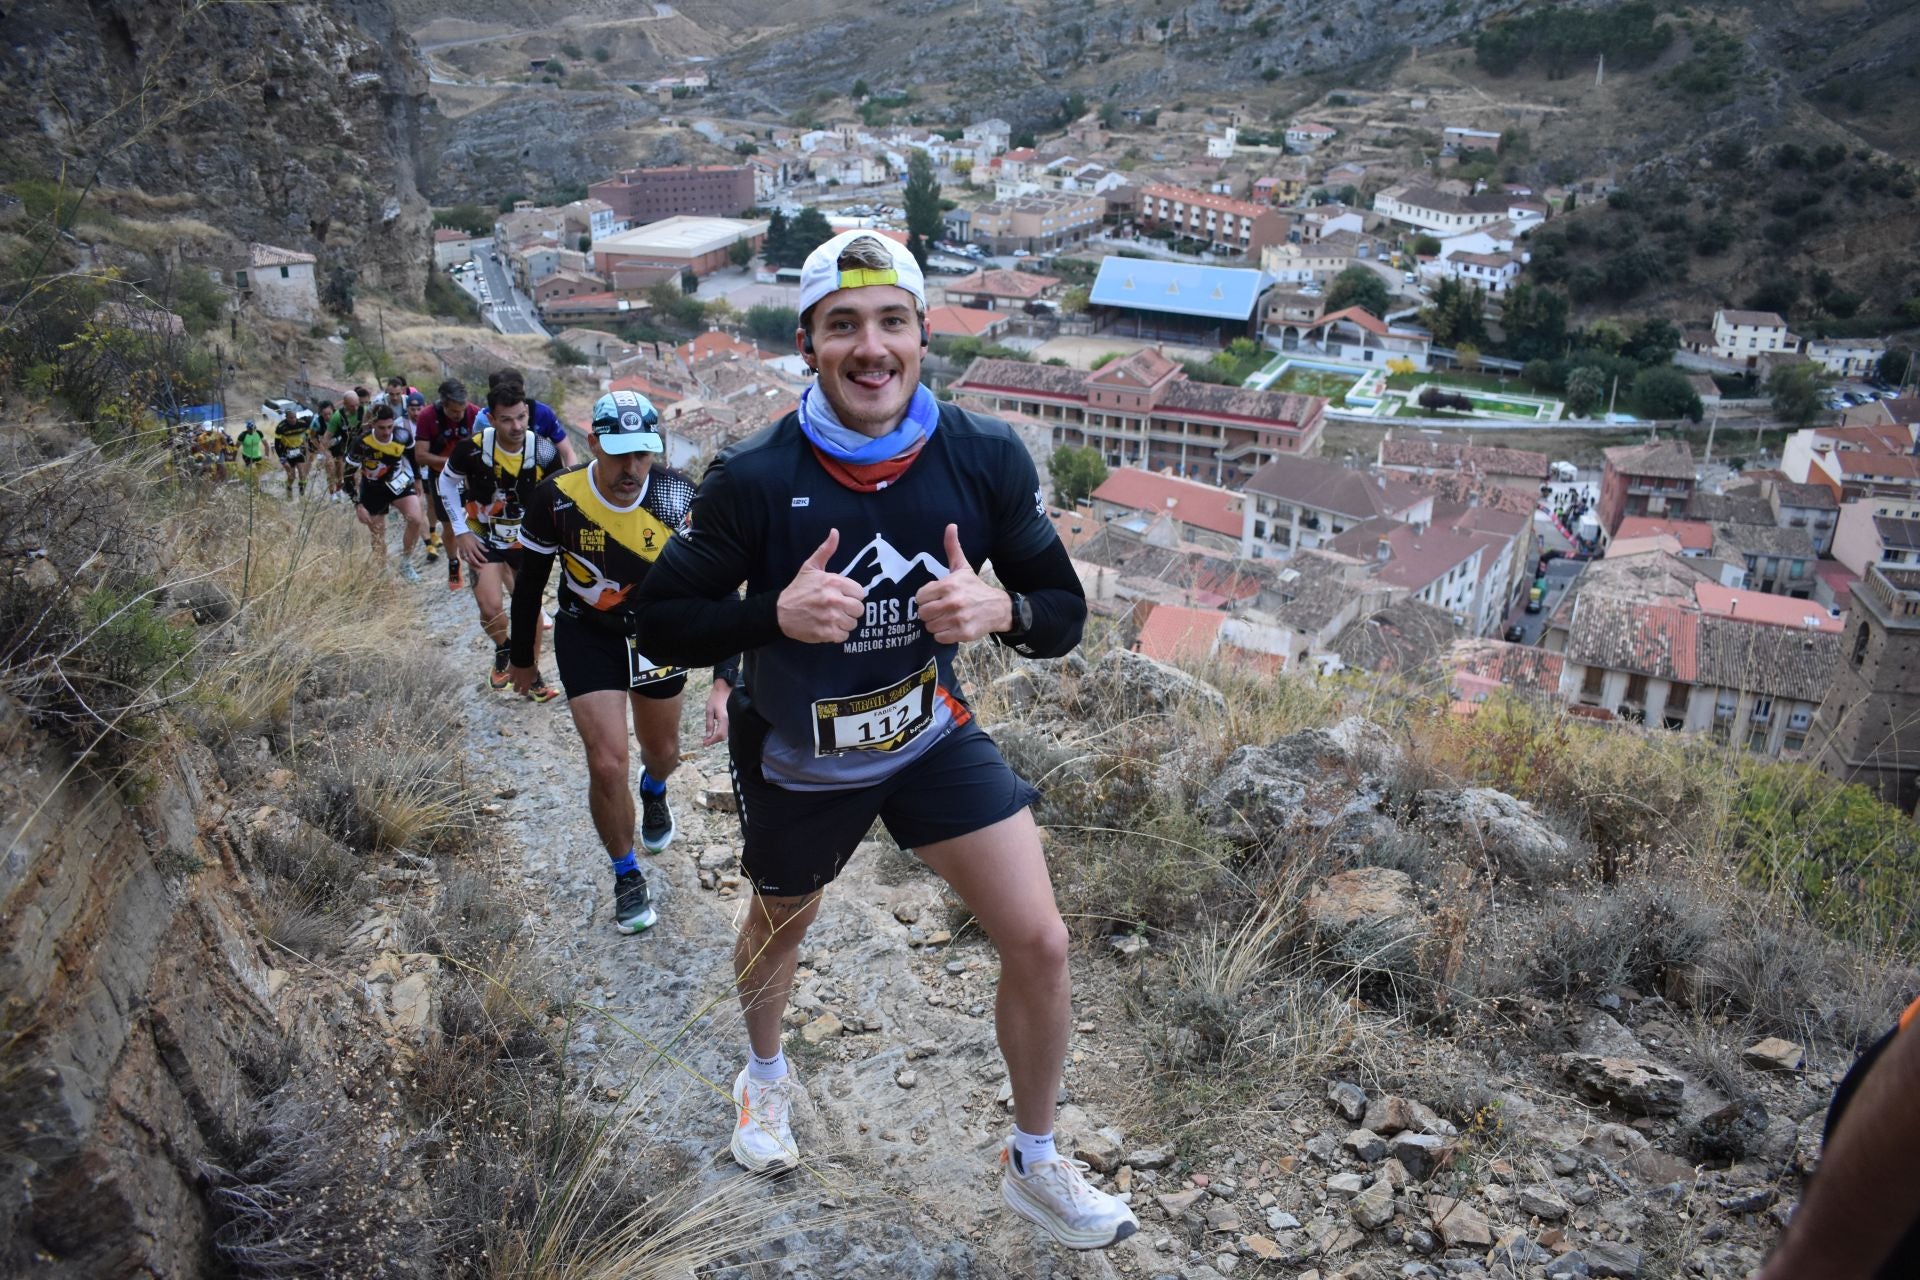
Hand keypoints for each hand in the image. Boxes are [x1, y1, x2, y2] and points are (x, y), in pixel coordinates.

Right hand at [454, 532, 488, 566]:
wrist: (461, 532)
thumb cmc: (469, 536)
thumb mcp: (477, 540)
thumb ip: (481, 546)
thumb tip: (487, 551)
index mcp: (473, 547)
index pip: (479, 555)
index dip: (483, 559)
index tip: (486, 561)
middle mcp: (468, 550)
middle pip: (473, 559)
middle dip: (477, 564)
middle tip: (481, 566)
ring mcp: (463, 551)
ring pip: (467, 559)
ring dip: (471, 563)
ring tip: (474, 565)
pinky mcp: (460, 551)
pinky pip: (462, 557)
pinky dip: (465, 560)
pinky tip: (467, 561)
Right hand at [506, 663, 537, 694]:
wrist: (524, 658)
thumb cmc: (532, 665)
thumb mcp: (535, 673)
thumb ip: (533, 678)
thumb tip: (532, 681)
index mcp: (526, 683)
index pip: (524, 693)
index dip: (524, 693)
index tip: (525, 692)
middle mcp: (519, 682)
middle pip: (515, 690)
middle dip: (517, 688)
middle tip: (518, 686)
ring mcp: (512, 677)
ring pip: (510, 682)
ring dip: (513, 680)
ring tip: (515, 676)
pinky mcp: (508, 671)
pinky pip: (507, 673)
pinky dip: (509, 672)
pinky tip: (511, 669)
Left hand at [703, 680, 730, 745]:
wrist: (725, 688)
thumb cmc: (716, 698)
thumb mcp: (709, 710)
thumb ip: (709, 724)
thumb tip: (708, 736)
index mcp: (724, 719)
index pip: (719, 735)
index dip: (712, 741)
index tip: (704, 743)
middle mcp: (730, 721)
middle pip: (723, 736)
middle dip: (714, 740)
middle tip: (705, 741)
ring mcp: (732, 720)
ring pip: (725, 734)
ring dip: (717, 737)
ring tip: (708, 738)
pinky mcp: (731, 719)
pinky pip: (727, 729)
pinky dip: (720, 733)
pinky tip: (714, 732)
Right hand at [777, 529, 864, 643]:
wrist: (780, 612)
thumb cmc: (798, 589)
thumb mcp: (810, 567)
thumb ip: (826, 550)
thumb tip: (835, 532)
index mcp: (833, 581)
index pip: (861, 593)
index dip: (852, 595)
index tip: (843, 596)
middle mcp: (834, 599)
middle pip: (859, 609)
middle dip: (850, 610)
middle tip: (839, 608)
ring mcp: (831, 617)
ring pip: (853, 623)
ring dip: (844, 622)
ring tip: (832, 618)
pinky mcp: (826, 633)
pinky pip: (844, 636)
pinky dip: (837, 634)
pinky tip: (828, 627)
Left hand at [915, 524, 1011, 644]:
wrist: (998, 608)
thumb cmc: (975, 587)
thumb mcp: (962, 567)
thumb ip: (953, 548)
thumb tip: (950, 525)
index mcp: (949, 585)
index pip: (920, 597)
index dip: (925, 598)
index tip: (933, 597)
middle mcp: (953, 602)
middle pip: (922, 613)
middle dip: (928, 612)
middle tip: (938, 609)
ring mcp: (958, 619)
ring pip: (930, 626)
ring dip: (935, 624)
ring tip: (945, 618)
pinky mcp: (963, 633)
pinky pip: (940, 637)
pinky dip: (943, 634)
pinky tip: (951, 627)